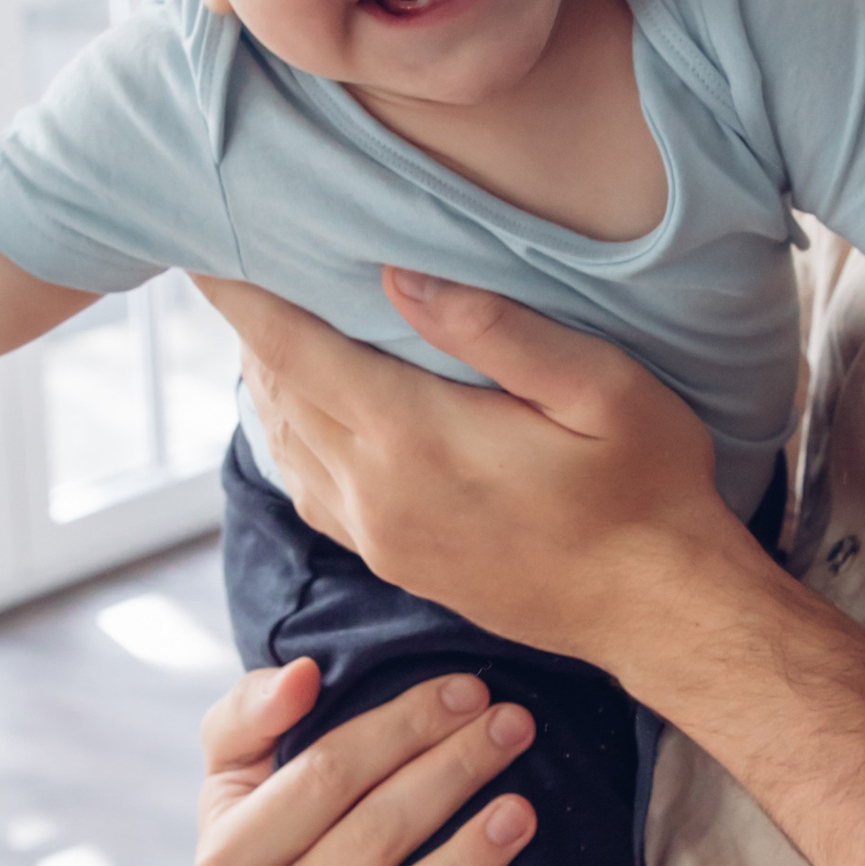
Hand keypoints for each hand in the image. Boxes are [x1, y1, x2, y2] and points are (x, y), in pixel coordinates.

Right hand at [197, 655, 538, 865]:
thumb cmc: (275, 818)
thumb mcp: (240, 766)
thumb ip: (252, 711)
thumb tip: (302, 676)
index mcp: (228, 852)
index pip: (325, 774)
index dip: (401, 726)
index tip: (468, 689)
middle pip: (373, 835)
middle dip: (452, 771)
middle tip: (515, 726)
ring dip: (465, 862)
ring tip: (522, 809)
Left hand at [202, 268, 751, 669]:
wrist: (661, 613)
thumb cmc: (649, 488)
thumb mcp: (600, 386)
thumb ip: (494, 328)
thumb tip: (394, 276)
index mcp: (414, 438)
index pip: (294, 351)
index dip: (243, 299)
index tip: (203, 253)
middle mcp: (377, 492)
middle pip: (279, 394)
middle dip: (252, 330)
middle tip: (235, 269)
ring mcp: (382, 535)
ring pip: (288, 446)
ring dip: (269, 384)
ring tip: (262, 327)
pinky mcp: (397, 562)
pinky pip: (312, 491)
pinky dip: (291, 439)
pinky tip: (302, 412)